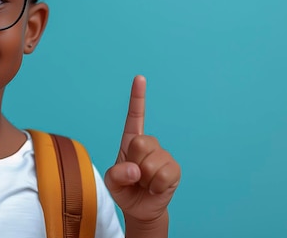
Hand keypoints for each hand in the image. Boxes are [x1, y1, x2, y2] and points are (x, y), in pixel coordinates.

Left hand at [104, 75, 180, 222]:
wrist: (140, 209)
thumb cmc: (125, 189)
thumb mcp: (111, 183)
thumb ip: (116, 175)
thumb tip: (135, 170)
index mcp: (131, 140)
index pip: (135, 116)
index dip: (137, 97)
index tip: (139, 78)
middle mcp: (149, 143)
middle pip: (140, 143)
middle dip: (134, 164)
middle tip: (135, 176)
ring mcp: (163, 155)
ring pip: (151, 163)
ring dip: (145, 179)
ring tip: (145, 183)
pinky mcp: (174, 169)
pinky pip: (164, 175)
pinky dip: (156, 187)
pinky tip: (155, 188)